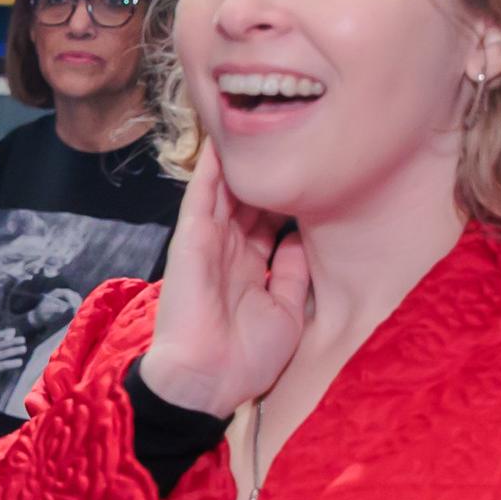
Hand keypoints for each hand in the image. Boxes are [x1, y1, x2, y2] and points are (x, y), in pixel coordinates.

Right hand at [0, 325, 27, 395]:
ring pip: (4, 353)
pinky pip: (4, 364)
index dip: (4, 333)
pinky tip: (19, 362)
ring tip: (24, 349)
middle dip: (13, 341)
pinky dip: (12, 363)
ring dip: (15, 350)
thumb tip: (12, 333)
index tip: (13, 331)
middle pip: (1, 344)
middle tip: (23, 340)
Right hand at [139, 156, 308, 418]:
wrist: (208, 379)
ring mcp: (209, 241)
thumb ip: (295, 275)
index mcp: (250, 269)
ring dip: (238, 160)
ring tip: (252, 120)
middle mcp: (229, 251)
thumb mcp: (287, 313)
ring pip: (226, 190)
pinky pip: (203, 193)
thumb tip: (303, 240)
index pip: (268, 222)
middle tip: (287, 137)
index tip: (308, 173)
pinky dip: (211, 166)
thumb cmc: (246, 358)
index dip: (286, 198)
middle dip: (265, 172)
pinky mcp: (192, 236)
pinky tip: (222, 137)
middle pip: (249, 200)